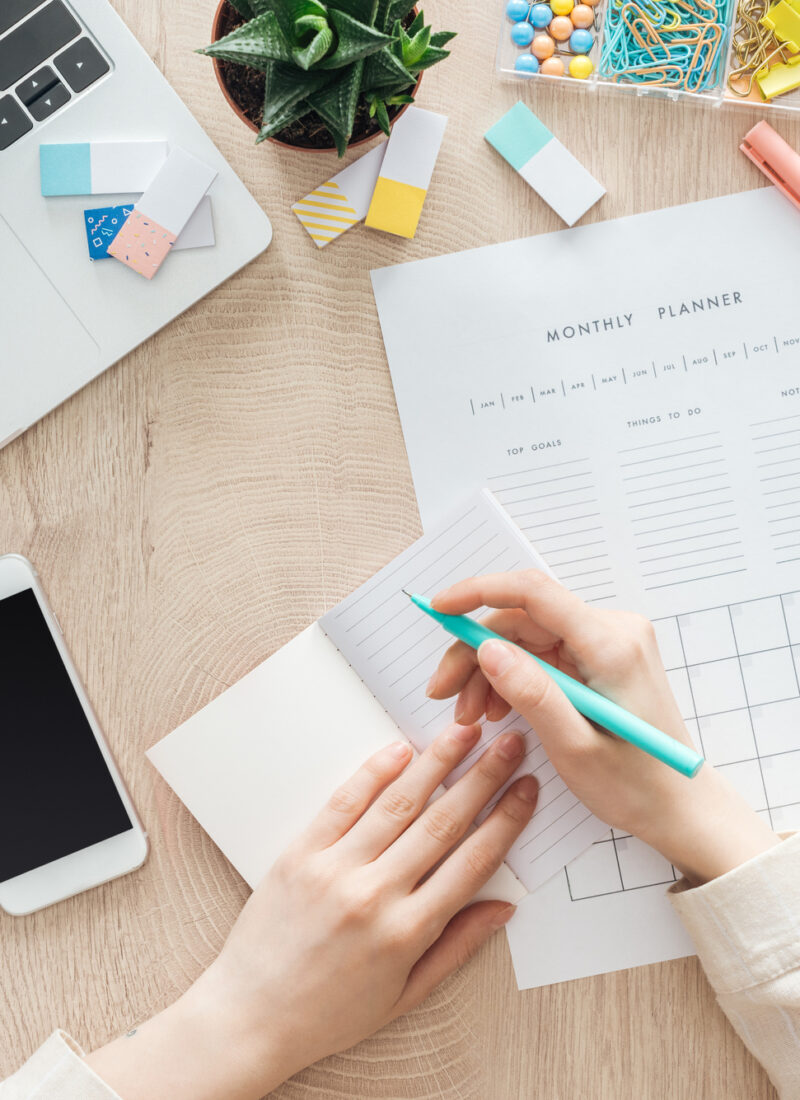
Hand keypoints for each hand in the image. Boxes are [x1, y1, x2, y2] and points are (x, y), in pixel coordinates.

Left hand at [86, 724, 537, 1099]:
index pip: (473, 862)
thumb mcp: (405, 994)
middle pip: (443, 822)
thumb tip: (503, 907)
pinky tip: (400, 750)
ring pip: (398, 804)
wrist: (251, 1016)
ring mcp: (336, 870)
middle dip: (483, 778)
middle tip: (510, 743)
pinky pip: (343, 804)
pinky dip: (373, 773)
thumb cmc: (330, 1012)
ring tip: (465, 730)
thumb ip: (457, 947)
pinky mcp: (300, 854)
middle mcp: (375, 896)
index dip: (507, 820)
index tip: (528, 788)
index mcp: (408, 933)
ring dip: (437, 762)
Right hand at [427, 570, 779, 886]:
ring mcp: (609, 641)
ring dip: (490, 670)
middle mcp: (614, 630)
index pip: (534, 593)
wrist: (680, 806)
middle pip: (522, 619)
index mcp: (612, 646)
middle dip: (476, 653)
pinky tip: (500, 709)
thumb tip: (486, 648)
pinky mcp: (601, 656)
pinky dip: (514, 677)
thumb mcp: (574, 748)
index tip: (439, 608)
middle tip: (443, 695)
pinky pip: (543, 652)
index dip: (479, 592)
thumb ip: (531, 693)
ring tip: (472, 715)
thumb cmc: (636, 786)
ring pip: (526, 637)